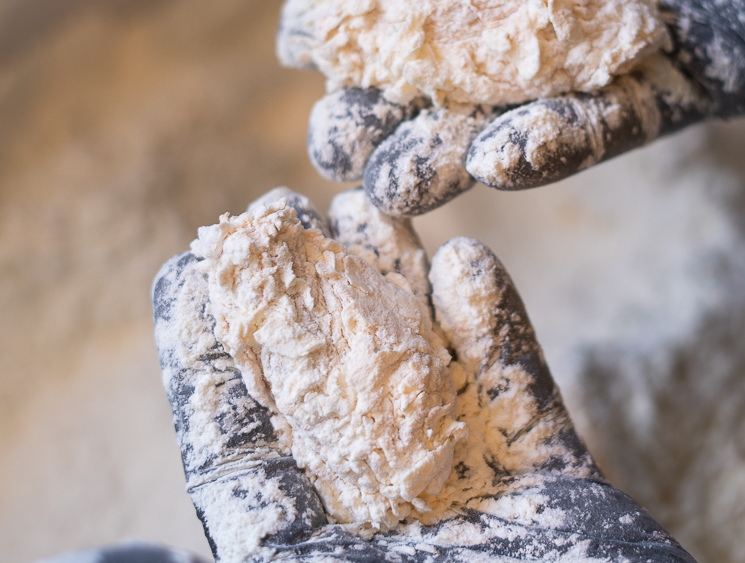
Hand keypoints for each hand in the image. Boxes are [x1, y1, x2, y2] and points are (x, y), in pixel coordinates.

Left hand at [152, 187, 695, 561]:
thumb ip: (274, 535)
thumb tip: (189, 496)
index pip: (240, 460)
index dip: (205, 365)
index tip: (187, 272)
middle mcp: (388, 537)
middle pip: (330, 403)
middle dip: (303, 306)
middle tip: (284, 218)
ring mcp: (476, 515)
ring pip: (427, 387)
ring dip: (399, 298)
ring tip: (373, 213)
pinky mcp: (557, 499)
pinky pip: (521, 405)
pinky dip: (499, 338)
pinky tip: (470, 267)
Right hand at [279, 0, 744, 215]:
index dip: (347, 12)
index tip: (298, 39)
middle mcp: (552, 10)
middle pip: (446, 70)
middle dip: (381, 106)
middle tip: (333, 147)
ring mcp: (610, 52)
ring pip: (512, 113)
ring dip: (449, 152)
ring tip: (391, 188)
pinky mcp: (676, 85)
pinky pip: (607, 122)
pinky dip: (555, 140)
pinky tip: (504, 159)